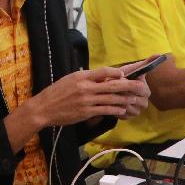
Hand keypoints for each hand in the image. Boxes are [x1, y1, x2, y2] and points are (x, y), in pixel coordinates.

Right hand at [27, 67, 149, 127]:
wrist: (44, 108)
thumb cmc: (56, 93)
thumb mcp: (69, 79)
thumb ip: (85, 78)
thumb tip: (100, 77)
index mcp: (81, 77)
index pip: (104, 71)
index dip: (116, 72)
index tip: (124, 74)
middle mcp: (85, 87)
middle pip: (112, 85)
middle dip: (128, 85)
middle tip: (139, 86)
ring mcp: (87, 100)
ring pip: (111, 99)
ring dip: (125, 99)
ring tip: (134, 99)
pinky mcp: (86, 112)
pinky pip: (105, 110)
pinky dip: (116, 110)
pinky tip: (122, 110)